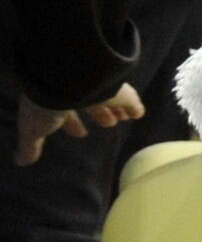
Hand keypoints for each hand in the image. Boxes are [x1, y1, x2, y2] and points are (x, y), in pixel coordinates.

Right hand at [16, 85, 142, 165]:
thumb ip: (30, 145)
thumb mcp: (33, 129)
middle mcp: (76, 88)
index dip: (72, 123)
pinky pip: (128, 97)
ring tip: (120, 121)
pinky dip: (133, 106)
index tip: (81, 134)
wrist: (65, 80)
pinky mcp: (117, 85)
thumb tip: (22, 161)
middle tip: (108, 124)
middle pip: (89, 102)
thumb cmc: (46, 106)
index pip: (65, 111)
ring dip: (114, 111)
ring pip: (108, 99)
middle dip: (98, 114)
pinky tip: (138, 114)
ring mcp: (97, 85)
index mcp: (55, 97)